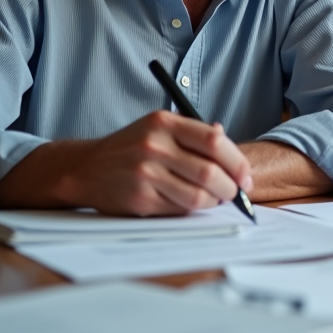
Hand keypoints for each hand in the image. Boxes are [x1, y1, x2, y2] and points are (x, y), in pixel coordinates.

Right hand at [67, 111, 252, 215]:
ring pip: (198, 196)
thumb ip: (194, 132)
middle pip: (210, 172)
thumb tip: (227, 141)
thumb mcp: (159, 128)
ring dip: (214, 202)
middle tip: (235, 192)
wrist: (87, 168)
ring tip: (214, 198)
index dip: (237, 161)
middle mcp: (154, 146)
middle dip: (230, 187)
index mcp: (164, 123)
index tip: (245, 175)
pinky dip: (192, 209)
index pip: (214, 142)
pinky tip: (189, 202)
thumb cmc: (132, 148)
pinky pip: (179, 210)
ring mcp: (145, 174)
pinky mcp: (139, 199)